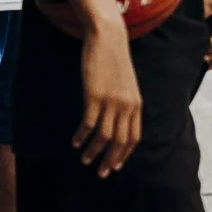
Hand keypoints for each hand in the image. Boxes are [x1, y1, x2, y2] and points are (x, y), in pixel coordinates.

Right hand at [74, 19, 141, 176]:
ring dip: (93, 152)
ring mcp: (111, 103)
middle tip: (101, 173)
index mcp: (136, 105)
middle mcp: (126, 107)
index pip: (133, 138)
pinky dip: (81, 137)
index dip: (124, 154)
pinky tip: (75, 142)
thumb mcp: (126, 84)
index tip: (116, 166)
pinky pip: (88, 125)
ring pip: (103, 137)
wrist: (108, 39)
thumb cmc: (115, 61)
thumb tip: (118, 121)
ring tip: (84, 160)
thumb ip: (125, 103)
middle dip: (110, 161)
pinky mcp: (94, 97)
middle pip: (120, 142)